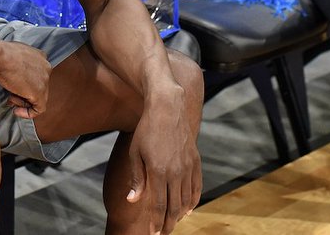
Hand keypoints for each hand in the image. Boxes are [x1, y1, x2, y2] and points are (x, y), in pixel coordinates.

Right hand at [0, 41, 51, 118]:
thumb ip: (19, 64)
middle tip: (11, 96)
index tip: (14, 87)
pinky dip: (28, 113)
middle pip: (38, 86)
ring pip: (38, 98)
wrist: (0, 56)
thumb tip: (14, 76)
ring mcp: (44, 81)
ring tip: (10, 98)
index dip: (24, 84)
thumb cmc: (2, 54)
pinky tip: (17, 111)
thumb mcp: (14, 55)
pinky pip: (39, 109)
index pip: (37, 75)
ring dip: (22, 101)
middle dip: (23, 94)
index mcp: (41, 57)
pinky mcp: (39, 93)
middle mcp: (46, 68)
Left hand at [125, 88, 201, 233]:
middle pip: (174, 207)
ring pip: (187, 199)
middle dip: (168, 223)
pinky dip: (193, 201)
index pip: (159, 205)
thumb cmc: (146, 130)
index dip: (156, 222)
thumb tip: (133, 200)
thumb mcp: (135, 153)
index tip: (153, 233)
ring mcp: (188, 166)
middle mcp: (176, 171)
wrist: (168, 108)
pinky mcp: (195, 161)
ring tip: (173, 222)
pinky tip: (187, 209)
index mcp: (158, 171)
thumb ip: (137, 179)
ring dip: (180, 214)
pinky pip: (197, 187)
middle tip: (163, 233)